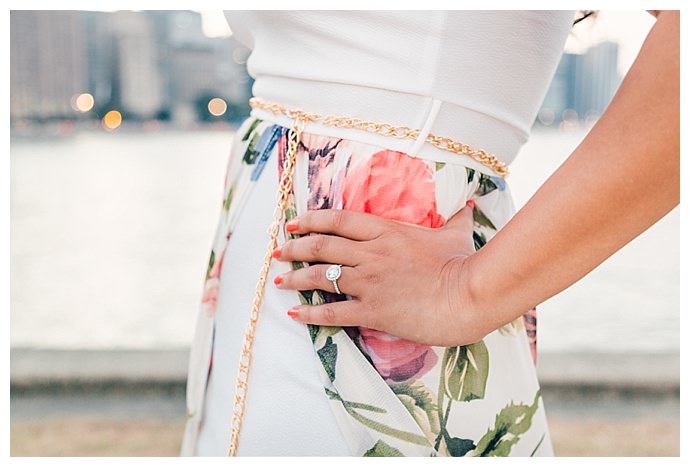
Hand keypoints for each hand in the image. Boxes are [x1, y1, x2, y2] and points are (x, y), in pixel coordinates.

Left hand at [272, 201, 485, 345]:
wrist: (470, 295)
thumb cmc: (464, 264)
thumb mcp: (456, 233)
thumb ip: (456, 217)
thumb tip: (469, 203)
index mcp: (386, 231)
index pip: (338, 220)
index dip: (312, 220)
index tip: (294, 224)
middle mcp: (371, 253)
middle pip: (321, 246)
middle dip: (294, 248)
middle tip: (278, 252)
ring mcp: (369, 281)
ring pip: (320, 276)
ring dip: (295, 278)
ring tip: (279, 282)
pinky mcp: (373, 309)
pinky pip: (333, 311)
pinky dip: (311, 312)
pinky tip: (296, 314)